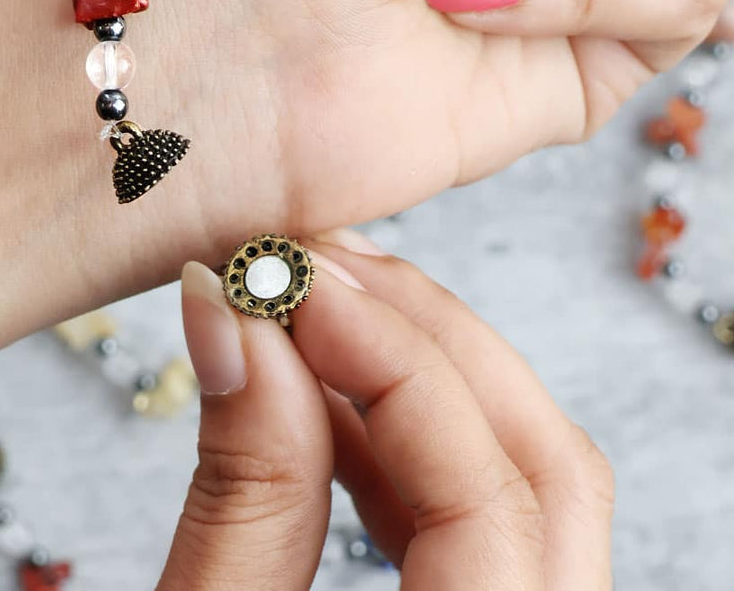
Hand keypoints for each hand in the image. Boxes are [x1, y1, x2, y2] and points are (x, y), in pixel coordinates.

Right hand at [162, 229, 613, 589]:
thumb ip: (240, 493)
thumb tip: (235, 319)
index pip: (488, 493)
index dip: (389, 364)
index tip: (291, 284)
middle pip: (541, 461)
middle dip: (421, 339)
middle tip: (312, 272)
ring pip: (518, 470)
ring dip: (407, 372)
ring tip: (305, 309)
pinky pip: (473, 504)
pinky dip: (396, 434)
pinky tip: (319, 388)